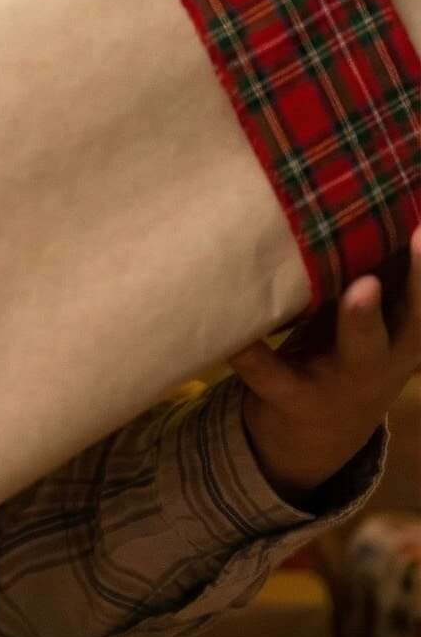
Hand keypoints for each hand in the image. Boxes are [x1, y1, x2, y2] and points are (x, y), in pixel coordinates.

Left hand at [230, 225, 420, 500]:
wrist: (314, 442)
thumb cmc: (343, 353)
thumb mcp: (369, 322)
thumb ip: (373, 275)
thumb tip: (367, 194)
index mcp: (407, 330)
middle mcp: (388, 355)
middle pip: (416, 317)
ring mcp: (347, 379)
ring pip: (361, 349)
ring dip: (363, 319)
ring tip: (362, 287)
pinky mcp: (296, 398)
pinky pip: (274, 376)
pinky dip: (253, 356)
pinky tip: (233, 338)